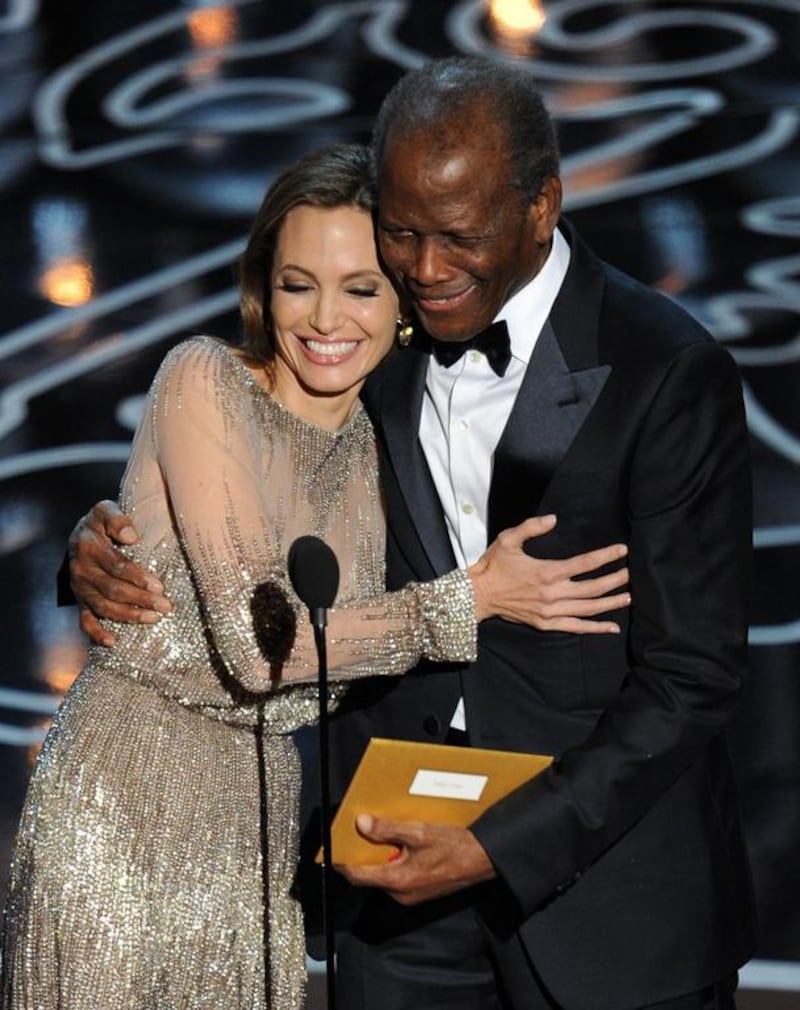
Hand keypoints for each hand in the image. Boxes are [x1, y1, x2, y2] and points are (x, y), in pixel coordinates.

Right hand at [68, 500, 170, 645]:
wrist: (80, 535)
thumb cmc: (101, 523)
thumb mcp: (105, 510)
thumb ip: (117, 519)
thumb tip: (131, 537)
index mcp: (89, 548)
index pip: (116, 566)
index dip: (138, 577)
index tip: (159, 585)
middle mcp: (81, 571)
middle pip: (113, 590)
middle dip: (140, 599)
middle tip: (165, 606)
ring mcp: (80, 589)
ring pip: (104, 607)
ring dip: (129, 616)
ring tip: (153, 619)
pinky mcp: (81, 601)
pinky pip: (85, 622)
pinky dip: (97, 634)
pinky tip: (113, 642)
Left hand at [335, 814, 494, 904]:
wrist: (484, 860)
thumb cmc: (455, 847)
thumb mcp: (419, 832)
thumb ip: (388, 829)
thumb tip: (362, 824)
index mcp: (397, 881)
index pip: (357, 874)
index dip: (342, 860)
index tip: (334, 845)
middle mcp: (401, 893)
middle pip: (370, 873)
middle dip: (364, 852)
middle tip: (361, 829)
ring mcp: (411, 894)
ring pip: (385, 873)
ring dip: (382, 854)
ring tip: (384, 830)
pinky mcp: (420, 890)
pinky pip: (399, 874)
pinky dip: (396, 859)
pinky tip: (403, 841)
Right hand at [467, 514, 629, 630]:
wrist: (479, 595)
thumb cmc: (493, 565)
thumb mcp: (508, 539)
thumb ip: (531, 527)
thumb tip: (554, 519)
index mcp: (547, 571)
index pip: (585, 563)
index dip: (606, 556)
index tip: (622, 551)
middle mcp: (552, 593)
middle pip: (592, 588)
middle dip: (614, 580)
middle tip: (630, 574)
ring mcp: (550, 611)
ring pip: (588, 608)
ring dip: (610, 602)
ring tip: (628, 596)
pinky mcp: (545, 623)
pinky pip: (575, 627)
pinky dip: (595, 628)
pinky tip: (611, 627)